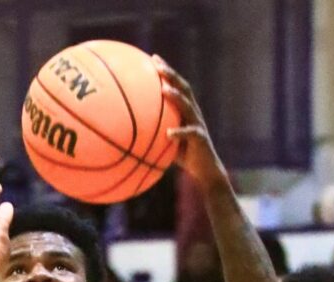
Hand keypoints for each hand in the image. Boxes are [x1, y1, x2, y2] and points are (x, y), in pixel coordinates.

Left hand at [152, 56, 225, 186]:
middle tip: (157, 64)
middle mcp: (193, 112)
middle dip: (171, 74)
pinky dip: (179, 132)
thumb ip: (153, 132)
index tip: (152, 58)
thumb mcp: (165, 141)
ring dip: (176, 97)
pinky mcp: (201, 139)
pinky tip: (169, 133)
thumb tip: (127, 132)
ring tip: (164, 90)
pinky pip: (189, 134)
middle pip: (183, 87)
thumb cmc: (183, 156)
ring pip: (188, 105)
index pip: (176, 85)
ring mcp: (198, 124)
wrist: (205, 170)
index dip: (166, 71)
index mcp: (185, 110)